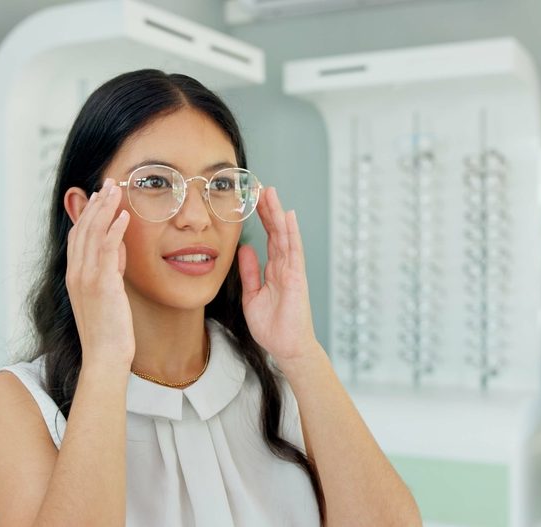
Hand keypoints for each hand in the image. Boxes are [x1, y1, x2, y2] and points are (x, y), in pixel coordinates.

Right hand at [65, 178, 134, 375]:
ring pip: (93, 234)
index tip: (100, 195)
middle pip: (84, 229)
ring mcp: (86, 278)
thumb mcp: (108, 293)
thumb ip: (111, 269)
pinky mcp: (101, 284)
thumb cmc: (109, 330)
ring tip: (116, 190)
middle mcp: (76, 273)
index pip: (78, 236)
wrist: (105, 356)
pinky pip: (107, 249)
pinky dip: (114, 229)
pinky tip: (124, 215)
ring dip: (105, 209)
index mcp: (75, 276)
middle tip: (108, 183)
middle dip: (97, 203)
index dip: (88, 213)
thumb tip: (120, 248)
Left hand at [238, 187, 319, 367]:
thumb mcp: (252, 295)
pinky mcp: (296, 277)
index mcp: (273, 270)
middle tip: (260, 187)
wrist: (286, 347)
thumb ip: (250, 272)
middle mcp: (284, 266)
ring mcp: (292, 270)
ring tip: (270, 193)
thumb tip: (244, 249)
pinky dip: (291, 233)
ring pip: (284, 235)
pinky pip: (293, 250)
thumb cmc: (272, 326)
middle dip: (268, 209)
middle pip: (275, 231)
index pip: (267, 238)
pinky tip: (287, 216)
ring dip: (277, 214)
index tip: (253, 200)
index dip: (261, 219)